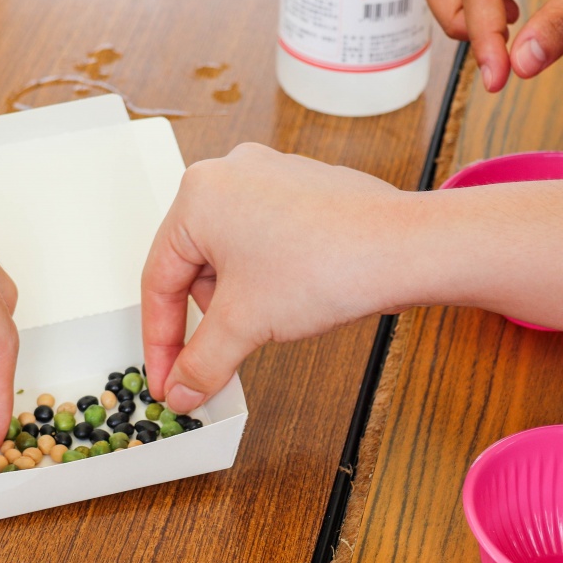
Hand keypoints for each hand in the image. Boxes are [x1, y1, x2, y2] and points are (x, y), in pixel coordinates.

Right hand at [140, 143, 405, 411]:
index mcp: (196, 195)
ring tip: (267, 323)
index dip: (160, 342)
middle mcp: (229, 174)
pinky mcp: (303, 191)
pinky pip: (266, 241)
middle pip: (192, 267)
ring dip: (238, 301)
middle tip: (214, 362)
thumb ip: (201, 362)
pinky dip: (267, 279)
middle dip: (204, 321)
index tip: (167, 379)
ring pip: (230, 256)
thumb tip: (182, 387)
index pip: (158, 281)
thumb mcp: (244, 325)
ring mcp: (270, 177)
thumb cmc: (328, 262)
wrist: (404, 249)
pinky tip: (291, 301)